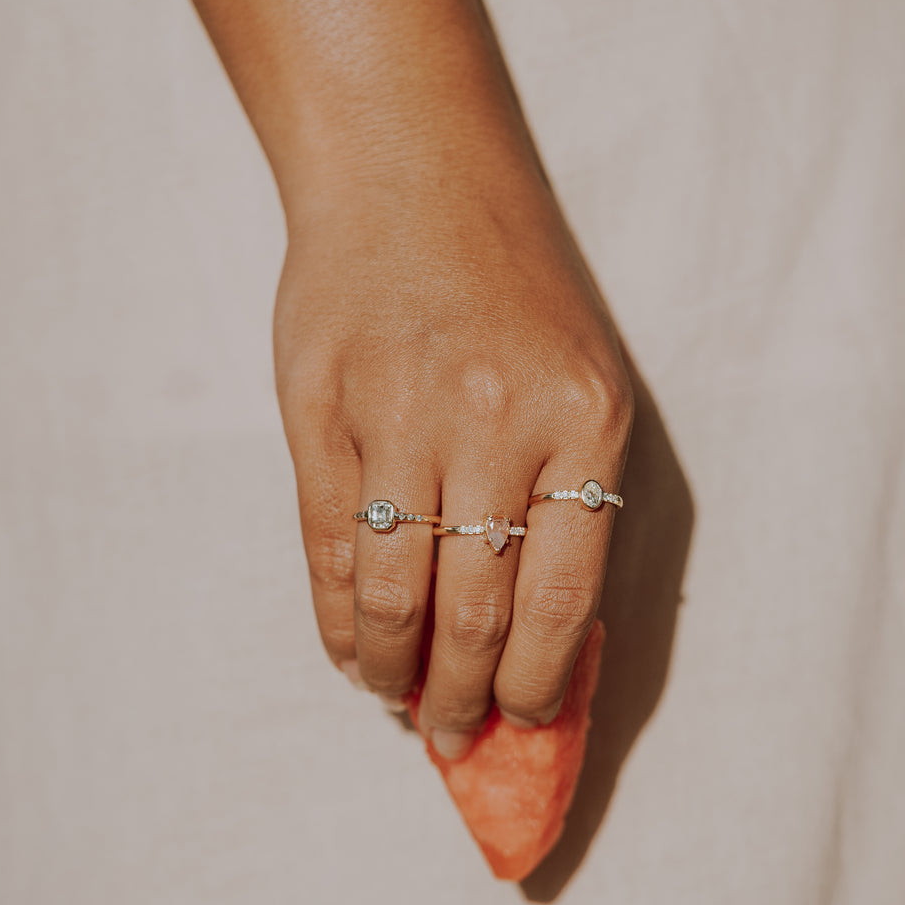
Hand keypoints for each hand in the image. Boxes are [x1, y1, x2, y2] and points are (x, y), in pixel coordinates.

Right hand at [274, 154, 632, 759]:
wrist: (412, 172)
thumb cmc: (513, 287)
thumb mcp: (579, 375)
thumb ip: (569, 492)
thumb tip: (547, 637)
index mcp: (584, 417)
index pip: (565, 594)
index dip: (542, 681)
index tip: (527, 720)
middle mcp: (495, 420)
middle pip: (477, 609)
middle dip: (467, 695)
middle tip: (458, 733)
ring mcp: (400, 412)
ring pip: (394, 592)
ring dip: (395, 671)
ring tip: (400, 700)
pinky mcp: (320, 409)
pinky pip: (328, 547)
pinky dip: (337, 619)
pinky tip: (350, 653)